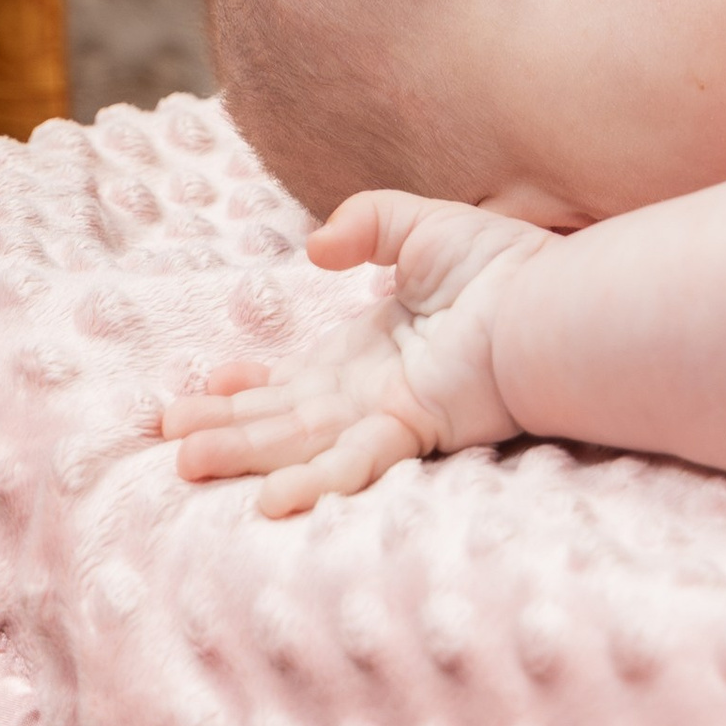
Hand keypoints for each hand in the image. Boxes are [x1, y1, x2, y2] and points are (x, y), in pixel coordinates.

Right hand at [162, 194, 549, 515]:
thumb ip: (367, 224)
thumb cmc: (503, 265)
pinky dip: (310, 482)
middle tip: (171, 443)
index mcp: (368, 350)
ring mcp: (388, 413)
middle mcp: (370, 389)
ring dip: (246, 455)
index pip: (296, 378)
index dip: (249, 388)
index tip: (202, 391)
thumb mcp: (421, 226)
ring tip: (188, 467)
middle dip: (228, 431)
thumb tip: (311, 249)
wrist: (554, 299)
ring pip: (301, 442)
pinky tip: (268, 501)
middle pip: (284, 418)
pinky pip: (353, 459)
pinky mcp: (414, 426)